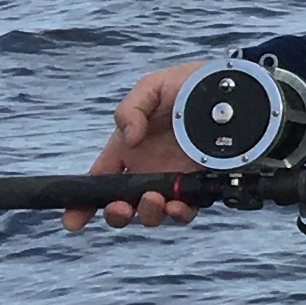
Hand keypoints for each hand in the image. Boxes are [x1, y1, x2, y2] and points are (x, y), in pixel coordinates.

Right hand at [67, 60, 206, 231]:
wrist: (234, 89)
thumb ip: (130, 110)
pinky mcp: (199, 186)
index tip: (71, 219)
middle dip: (116, 214)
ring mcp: (173, 181)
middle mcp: (148, 169)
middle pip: (123, 204)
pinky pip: (186, 209)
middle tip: (119, 208)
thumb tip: (129, 138)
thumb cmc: (190, 85)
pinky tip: (178, 206)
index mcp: (128, 149)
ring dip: (147, 214)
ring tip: (153, 200)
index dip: (82, 202)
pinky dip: (179, 213)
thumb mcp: (152, 87)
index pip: (100, 179)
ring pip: (152, 212)